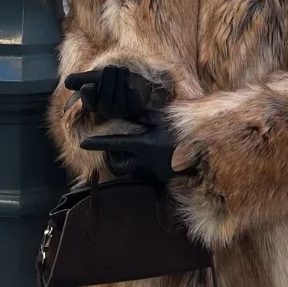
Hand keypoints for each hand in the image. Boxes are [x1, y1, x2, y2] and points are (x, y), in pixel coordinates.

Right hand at [64, 66, 152, 121]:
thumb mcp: (91, 77)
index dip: (88, 95)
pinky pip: (133, 106)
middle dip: (108, 83)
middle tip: (111, 67)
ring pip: (119, 103)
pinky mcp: (134, 109)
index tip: (88, 85)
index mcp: (93, 104)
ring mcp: (120, 111)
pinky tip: (131, 87)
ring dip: (120, 84)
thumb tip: (68, 82)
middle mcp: (105, 110)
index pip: (88, 102)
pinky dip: (131, 96)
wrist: (125, 78)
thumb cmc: (105, 78)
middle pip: (105, 101)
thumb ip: (79, 79)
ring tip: (122, 69)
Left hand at [81, 111, 195, 183]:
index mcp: (145, 142)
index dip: (98, 142)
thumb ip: (145, 115)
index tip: (83, 143)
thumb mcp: (164, 119)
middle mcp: (146, 158)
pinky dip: (139, 165)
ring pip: (127, 170)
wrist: (203, 153)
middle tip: (100, 148)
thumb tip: (128, 109)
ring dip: (124, 162)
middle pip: (117, 161)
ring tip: (128, 153)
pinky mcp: (158, 177)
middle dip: (109, 155)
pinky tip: (145, 158)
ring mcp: (152, 170)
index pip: (116, 142)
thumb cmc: (181, 132)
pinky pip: (141, 172)